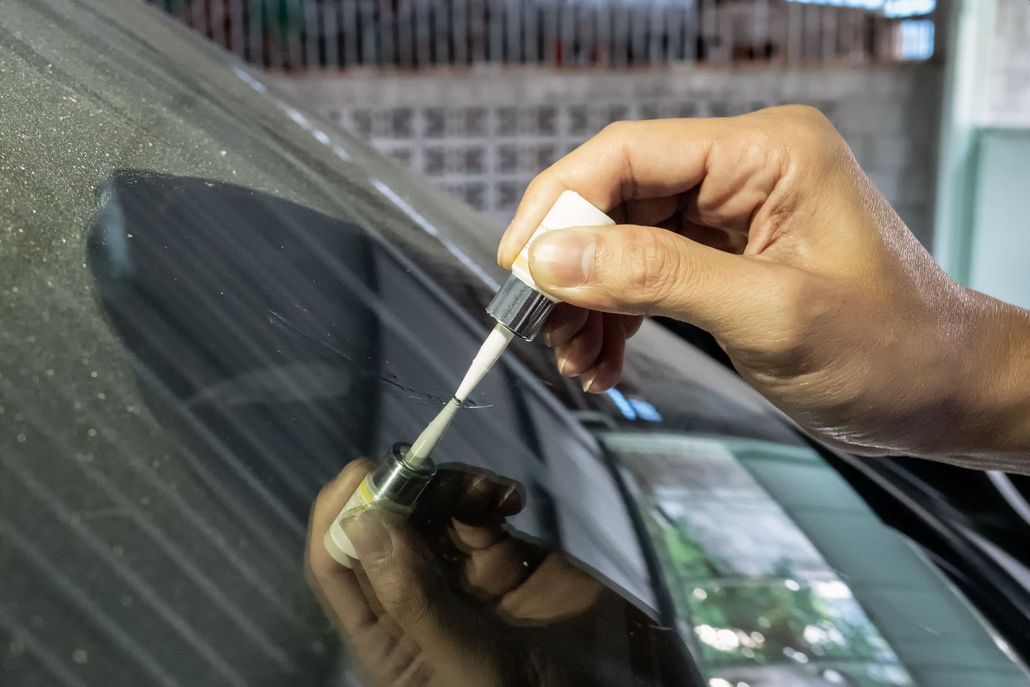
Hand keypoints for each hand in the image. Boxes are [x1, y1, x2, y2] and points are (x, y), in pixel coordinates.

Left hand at [306, 460, 697, 685]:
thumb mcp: (466, 663)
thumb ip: (414, 598)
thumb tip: (362, 525)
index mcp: (389, 638)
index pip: (337, 569)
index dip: (338, 518)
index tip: (362, 474)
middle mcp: (416, 601)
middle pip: (382, 527)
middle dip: (398, 489)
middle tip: (421, 464)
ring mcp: (460, 575)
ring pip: (428, 507)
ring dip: (447, 485)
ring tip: (486, 490)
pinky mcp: (502, 555)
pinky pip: (478, 509)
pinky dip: (488, 491)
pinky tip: (511, 498)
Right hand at [498, 106, 1029, 462]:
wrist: (943, 394)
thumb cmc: (894, 350)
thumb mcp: (770, 315)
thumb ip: (656, 278)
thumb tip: (555, 259)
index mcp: (768, 154)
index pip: (629, 153)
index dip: (560, 205)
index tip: (520, 267)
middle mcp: (745, 171)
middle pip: (615, 197)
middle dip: (570, 266)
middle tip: (538, 325)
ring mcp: (732, 213)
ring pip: (620, 240)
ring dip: (587, 301)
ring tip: (576, 360)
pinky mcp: (724, 255)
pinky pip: (644, 272)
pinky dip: (614, 316)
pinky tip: (602, 359)